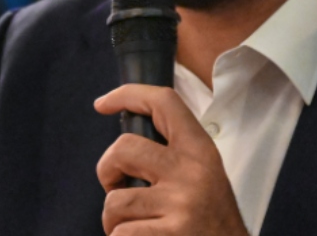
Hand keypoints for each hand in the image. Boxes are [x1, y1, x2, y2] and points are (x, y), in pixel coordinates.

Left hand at [94, 85, 248, 235]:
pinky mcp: (170, 235)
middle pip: (123, 148)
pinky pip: (120, 233)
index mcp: (200, 151)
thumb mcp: (206, 177)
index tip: (104, 102)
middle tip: (117, 188)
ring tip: (134, 227)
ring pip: (114, 201)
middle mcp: (191, 172)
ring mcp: (180, 204)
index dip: (129, 94)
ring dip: (114, 220)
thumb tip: (126, 147)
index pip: (164, 103)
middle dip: (107, 171)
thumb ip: (175, 156)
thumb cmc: (213, 221)